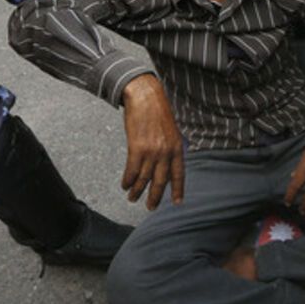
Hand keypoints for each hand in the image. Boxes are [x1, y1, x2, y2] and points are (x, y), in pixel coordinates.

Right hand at [121, 75, 185, 209]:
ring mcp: (152, 151)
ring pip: (144, 179)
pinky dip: (128, 180)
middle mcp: (166, 152)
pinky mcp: (137, 148)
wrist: (145, 96)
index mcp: (177, 147)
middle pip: (161, 181)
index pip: (179, 174)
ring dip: (137, 190)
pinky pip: (132, 170)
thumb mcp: (171, 130)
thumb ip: (170, 148)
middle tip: (150, 207)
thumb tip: (165, 165)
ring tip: (132, 198)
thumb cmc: (157, 111)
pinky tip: (125, 185)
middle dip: (155, 197)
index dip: (178, 189)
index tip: (177, 202)